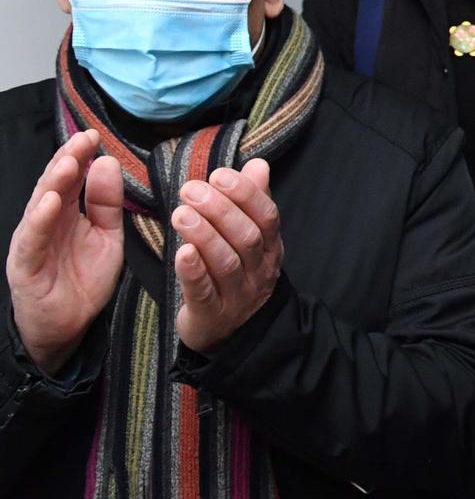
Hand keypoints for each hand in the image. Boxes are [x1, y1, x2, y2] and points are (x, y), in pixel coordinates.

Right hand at [6, 131, 123, 372]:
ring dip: (53, 183)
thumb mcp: (106, 237)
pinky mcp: (25, 265)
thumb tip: (106, 162)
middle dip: (67, 160)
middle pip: (53, 185)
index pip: (70, 178)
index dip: (79, 156)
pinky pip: (33, 238)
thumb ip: (107, 203)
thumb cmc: (84, 280)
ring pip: (40, 207)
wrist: (68, 327)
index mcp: (65, 214)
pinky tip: (53, 201)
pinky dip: (42, 218)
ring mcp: (32, 242)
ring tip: (69, 162)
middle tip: (84, 139)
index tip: (95, 136)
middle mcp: (45, 223)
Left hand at [171, 160, 282, 353]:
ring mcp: (237, 295)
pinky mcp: (212, 314)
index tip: (219, 175)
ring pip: (226, 262)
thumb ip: (252, 201)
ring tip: (180, 214)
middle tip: (190, 189)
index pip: (267, 217)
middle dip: (219, 210)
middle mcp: (258, 271)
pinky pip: (204, 292)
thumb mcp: (250, 239)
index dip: (245, 194)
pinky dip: (193, 271)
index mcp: (269, 248)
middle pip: (246, 237)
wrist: (232, 334)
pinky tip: (181, 252)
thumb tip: (258, 164)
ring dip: (204, 235)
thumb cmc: (236, 275)